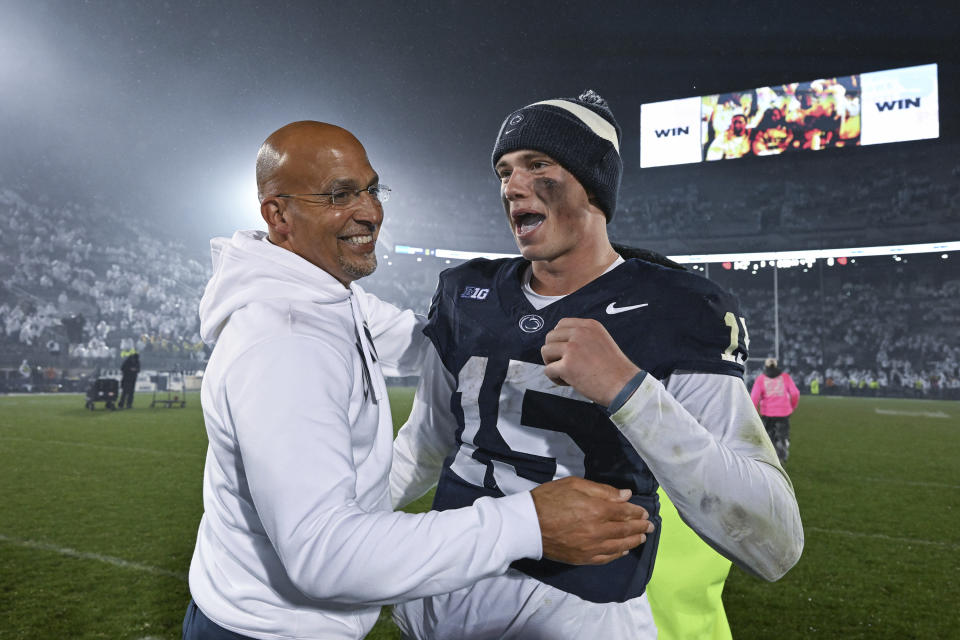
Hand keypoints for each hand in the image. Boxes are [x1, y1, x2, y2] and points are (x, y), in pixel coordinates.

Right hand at [530, 476, 654, 564]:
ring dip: (633, 541)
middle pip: (625, 530)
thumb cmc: (548, 499)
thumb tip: (625, 495)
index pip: (624, 512)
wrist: (526, 525)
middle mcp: (598, 531)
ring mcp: (591, 547)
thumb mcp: (574, 484)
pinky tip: (623, 550)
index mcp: (597, 510)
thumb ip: (602, 490)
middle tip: (650, 525)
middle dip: (640, 527)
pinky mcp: (582, 558)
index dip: (637, 512)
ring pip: (619, 546)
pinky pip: (606, 558)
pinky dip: (618, 554)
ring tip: (642, 537)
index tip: (644, 512)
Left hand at [541, 318, 640, 406]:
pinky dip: (555, 378)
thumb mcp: (601, 341)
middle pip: (550, 336)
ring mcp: (573, 348)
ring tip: (566, 374)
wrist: (624, 386)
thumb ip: (583, 338)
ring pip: (545, 351)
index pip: (561, 324)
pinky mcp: (567, 365)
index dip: (559, 339)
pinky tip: (569, 382)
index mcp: (589, 325)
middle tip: (565, 365)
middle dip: (553, 352)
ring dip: (552, 364)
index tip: (567, 352)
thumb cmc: (614, 369)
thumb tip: (558, 343)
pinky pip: (548, 370)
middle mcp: (580, 333)